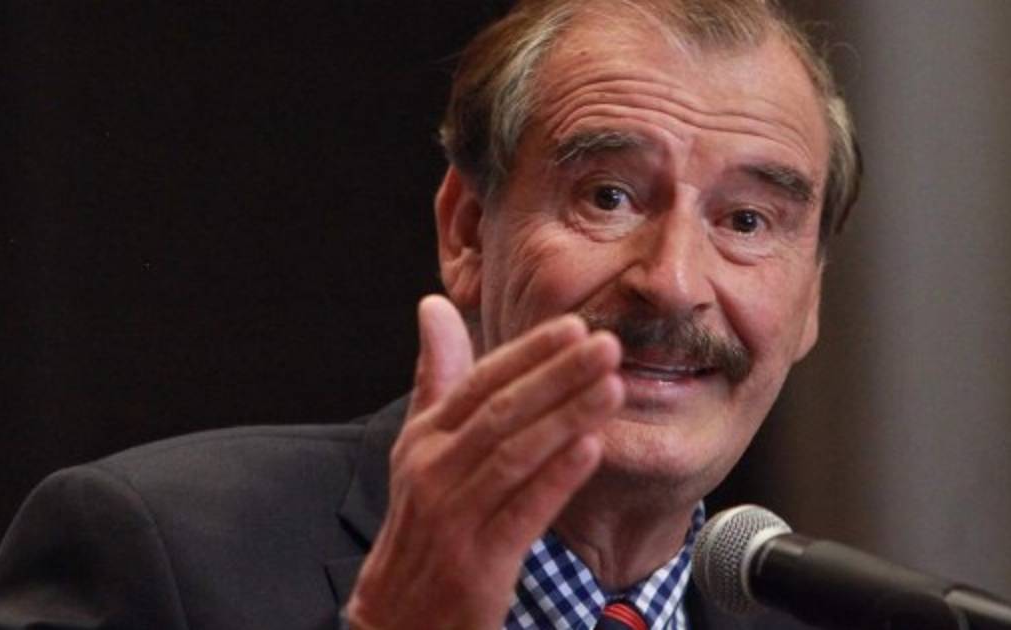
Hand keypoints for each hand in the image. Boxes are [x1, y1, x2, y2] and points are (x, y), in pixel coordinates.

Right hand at [344, 295, 623, 629]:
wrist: (398, 617)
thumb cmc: (422, 523)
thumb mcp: (420, 446)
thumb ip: (436, 378)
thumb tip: (434, 306)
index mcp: (425, 439)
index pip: (479, 383)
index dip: (529, 353)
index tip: (574, 326)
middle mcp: (433, 471)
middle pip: (501, 412)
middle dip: (557, 376)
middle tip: (606, 345)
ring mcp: (453, 518)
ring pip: (514, 456)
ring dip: (566, 417)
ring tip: (611, 387)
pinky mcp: (477, 563)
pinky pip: (522, 513)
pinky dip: (556, 479)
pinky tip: (590, 450)